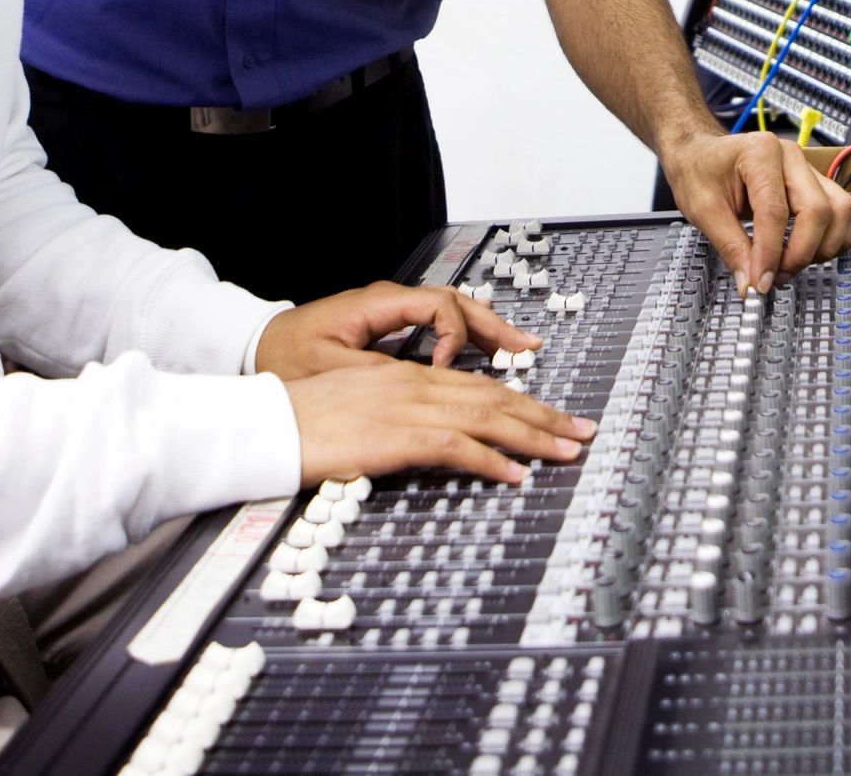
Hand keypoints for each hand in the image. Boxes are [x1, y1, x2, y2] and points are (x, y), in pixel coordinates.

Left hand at [255, 281, 541, 379]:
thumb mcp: (327, 369)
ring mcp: (395, 310)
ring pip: (454, 311)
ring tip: (522, 349)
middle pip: (458, 304)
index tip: (446, 368)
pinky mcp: (393, 325)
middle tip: (528, 349)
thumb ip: (375, 374)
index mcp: (379, 304)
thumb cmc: (287, 356)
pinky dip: (470, 337)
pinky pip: (442, 323)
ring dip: (489, 330)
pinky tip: (489, 352)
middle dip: (496, 326)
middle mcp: (392, 301)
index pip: (438, 307)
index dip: (452, 337)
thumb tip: (421, 381)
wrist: (258, 343)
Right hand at [282, 359, 595, 486]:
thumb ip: (400, 418)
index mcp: (408, 377)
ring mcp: (409, 408)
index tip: (554, 416)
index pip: (480, 388)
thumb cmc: (305, 422)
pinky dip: (492, 461)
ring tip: (566, 451)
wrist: (268, 425)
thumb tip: (433, 439)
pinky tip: (516, 475)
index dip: (523, 403)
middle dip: (545, 417)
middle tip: (581, 433)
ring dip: (534, 436)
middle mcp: (416, 385)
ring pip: (488, 417)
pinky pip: (458, 447)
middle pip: (496, 399)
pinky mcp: (398, 436)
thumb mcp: (361, 410)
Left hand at [662, 128, 850, 296]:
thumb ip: (730, 248)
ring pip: (840, 211)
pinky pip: (841, 214)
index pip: (775, 211)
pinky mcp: (816, 185)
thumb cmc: (699, 173)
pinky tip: (804, 252)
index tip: (760, 283)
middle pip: (818, 210)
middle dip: (800, 253)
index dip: (770, 253)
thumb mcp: (703, 210)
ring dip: (821, 248)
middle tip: (775, 278)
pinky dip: (831, 240)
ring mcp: (808, 169)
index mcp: (760, 153)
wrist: (699, 155)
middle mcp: (791, 157)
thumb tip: (751, 284)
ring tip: (789, 266)